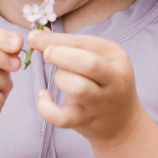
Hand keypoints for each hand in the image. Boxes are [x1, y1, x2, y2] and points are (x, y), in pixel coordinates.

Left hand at [27, 28, 143, 148]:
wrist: (122, 121)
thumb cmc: (103, 81)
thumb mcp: (97, 57)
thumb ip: (68, 45)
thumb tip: (35, 36)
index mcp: (115, 57)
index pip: (86, 43)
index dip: (58, 40)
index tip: (35, 37)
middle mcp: (113, 80)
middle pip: (90, 64)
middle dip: (62, 55)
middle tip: (47, 54)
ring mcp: (100, 103)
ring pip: (78, 88)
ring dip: (61, 79)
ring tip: (59, 78)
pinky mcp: (86, 121)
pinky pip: (62, 118)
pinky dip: (47, 108)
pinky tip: (43, 98)